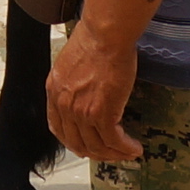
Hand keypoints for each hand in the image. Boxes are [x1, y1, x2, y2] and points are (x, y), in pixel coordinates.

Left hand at [46, 19, 142, 161]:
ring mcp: (81, 112)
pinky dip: (125, 148)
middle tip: (110, 153)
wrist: (106, 35)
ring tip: (128, 152)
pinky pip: (113, 140)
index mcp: (54, 91)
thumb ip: (73, 80)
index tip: (85, 145)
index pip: (58, 128)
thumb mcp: (71, 61)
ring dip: (114, 154)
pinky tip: (135, 148)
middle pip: (77, 142)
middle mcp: (64, 105)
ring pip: (96, 146)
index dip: (73, 141)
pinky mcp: (102, 113)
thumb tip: (85, 87)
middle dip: (95, 152)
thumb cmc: (94, 38)